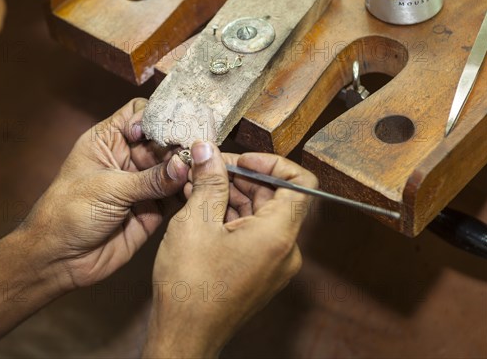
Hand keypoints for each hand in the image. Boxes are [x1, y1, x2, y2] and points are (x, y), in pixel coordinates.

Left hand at [23, 98, 189, 289]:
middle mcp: (127, 159)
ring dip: (188, 168)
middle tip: (199, 148)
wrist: (59, 259)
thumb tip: (184, 165)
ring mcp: (141, 185)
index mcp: (108, 142)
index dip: (155, 118)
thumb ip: (149, 179)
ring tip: (203, 168)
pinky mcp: (152, 210)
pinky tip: (199, 189)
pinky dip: (188, 193)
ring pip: (173, 168)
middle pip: (162, 141)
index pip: (138, 114)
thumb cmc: (68, 213)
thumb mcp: (108, 189)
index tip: (167, 130)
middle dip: (180, 144)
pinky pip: (176, 197)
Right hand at [143, 141, 317, 357]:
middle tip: (210, 168)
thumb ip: (208, 181)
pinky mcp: (261, 272)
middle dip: (242, 176)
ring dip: (233, 196)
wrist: (185, 335)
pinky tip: (202, 208)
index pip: (300, 182)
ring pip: (262, 214)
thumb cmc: (190, 288)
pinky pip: (254, 233)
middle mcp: (285, 250)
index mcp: (277, 235)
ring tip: (198, 186)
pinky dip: (232, 217)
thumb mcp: (194, 223)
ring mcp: (274, 263)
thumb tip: (208, 151)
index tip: (243, 159)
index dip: (272, 162)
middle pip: (276, 196)